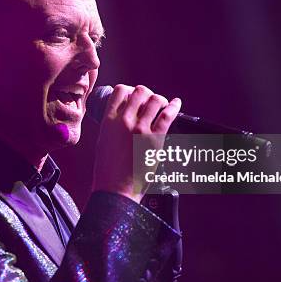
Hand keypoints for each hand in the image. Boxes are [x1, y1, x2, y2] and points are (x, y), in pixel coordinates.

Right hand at [91, 84, 181, 202]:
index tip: (134, 97)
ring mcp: (141, 130)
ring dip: (160, 100)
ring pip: (155, 99)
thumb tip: (125, 113)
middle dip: (146, 94)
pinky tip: (176, 104)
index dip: (130, 91)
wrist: (115, 191)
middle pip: (140, 91)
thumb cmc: (107, 170)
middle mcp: (124, 121)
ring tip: (162, 106)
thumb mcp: (103, 140)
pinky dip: (175, 106)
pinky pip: (168, 115)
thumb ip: (113, 124)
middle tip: (149, 103)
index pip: (121, 90)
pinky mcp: (155, 140)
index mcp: (109, 120)